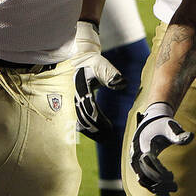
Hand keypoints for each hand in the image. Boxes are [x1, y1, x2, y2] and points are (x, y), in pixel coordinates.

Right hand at [72, 22, 124, 140]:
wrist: (80, 58)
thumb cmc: (93, 62)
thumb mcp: (102, 65)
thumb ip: (112, 75)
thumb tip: (122, 84)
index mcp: (81, 87)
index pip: (88, 106)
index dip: (97, 118)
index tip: (108, 127)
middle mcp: (75, 96)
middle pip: (83, 116)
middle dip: (95, 128)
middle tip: (108, 136)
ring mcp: (73, 100)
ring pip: (79, 119)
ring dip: (91, 129)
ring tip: (104, 137)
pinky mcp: (75, 102)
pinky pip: (78, 118)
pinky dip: (85, 127)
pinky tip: (95, 133)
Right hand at [130, 103, 192, 195]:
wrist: (151, 122)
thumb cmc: (164, 125)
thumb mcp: (171, 127)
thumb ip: (179, 134)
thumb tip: (190, 137)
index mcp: (144, 144)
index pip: (150, 162)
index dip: (159, 171)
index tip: (171, 177)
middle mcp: (136, 153)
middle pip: (145, 171)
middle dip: (158, 181)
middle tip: (173, 188)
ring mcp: (134, 159)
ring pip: (141, 177)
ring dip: (153, 186)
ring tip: (167, 194)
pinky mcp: (135, 163)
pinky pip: (140, 176)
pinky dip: (148, 184)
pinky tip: (158, 191)